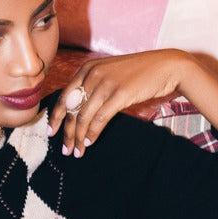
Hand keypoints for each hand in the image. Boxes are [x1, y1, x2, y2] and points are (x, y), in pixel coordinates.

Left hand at [47, 49, 193, 157]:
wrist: (165, 66)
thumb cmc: (138, 73)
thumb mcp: (110, 73)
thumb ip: (93, 86)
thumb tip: (78, 111)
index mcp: (87, 68)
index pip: (65, 96)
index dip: (56, 117)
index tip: (52, 132)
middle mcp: (93, 74)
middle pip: (72, 109)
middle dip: (67, 132)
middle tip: (65, 149)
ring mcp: (106, 83)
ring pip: (84, 116)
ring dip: (79, 138)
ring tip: (78, 152)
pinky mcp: (120, 93)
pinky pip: (100, 118)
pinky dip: (93, 133)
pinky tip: (90, 143)